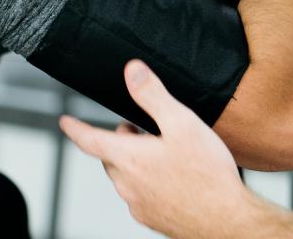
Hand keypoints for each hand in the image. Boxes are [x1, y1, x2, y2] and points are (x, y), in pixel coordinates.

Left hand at [61, 61, 257, 238]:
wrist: (226, 220)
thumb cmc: (207, 174)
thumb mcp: (182, 123)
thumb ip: (153, 95)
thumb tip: (133, 71)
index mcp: (129, 159)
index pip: (89, 140)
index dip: (75, 128)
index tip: (66, 121)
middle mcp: (127, 185)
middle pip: (112, 157)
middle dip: (122, 141)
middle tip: (148, 131)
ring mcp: (138, 205)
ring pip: (127, 176)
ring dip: (138, 162)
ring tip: (169, 154)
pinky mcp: (152, 218)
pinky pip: (141, 195)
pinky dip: (150, 183)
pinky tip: (177, 178)